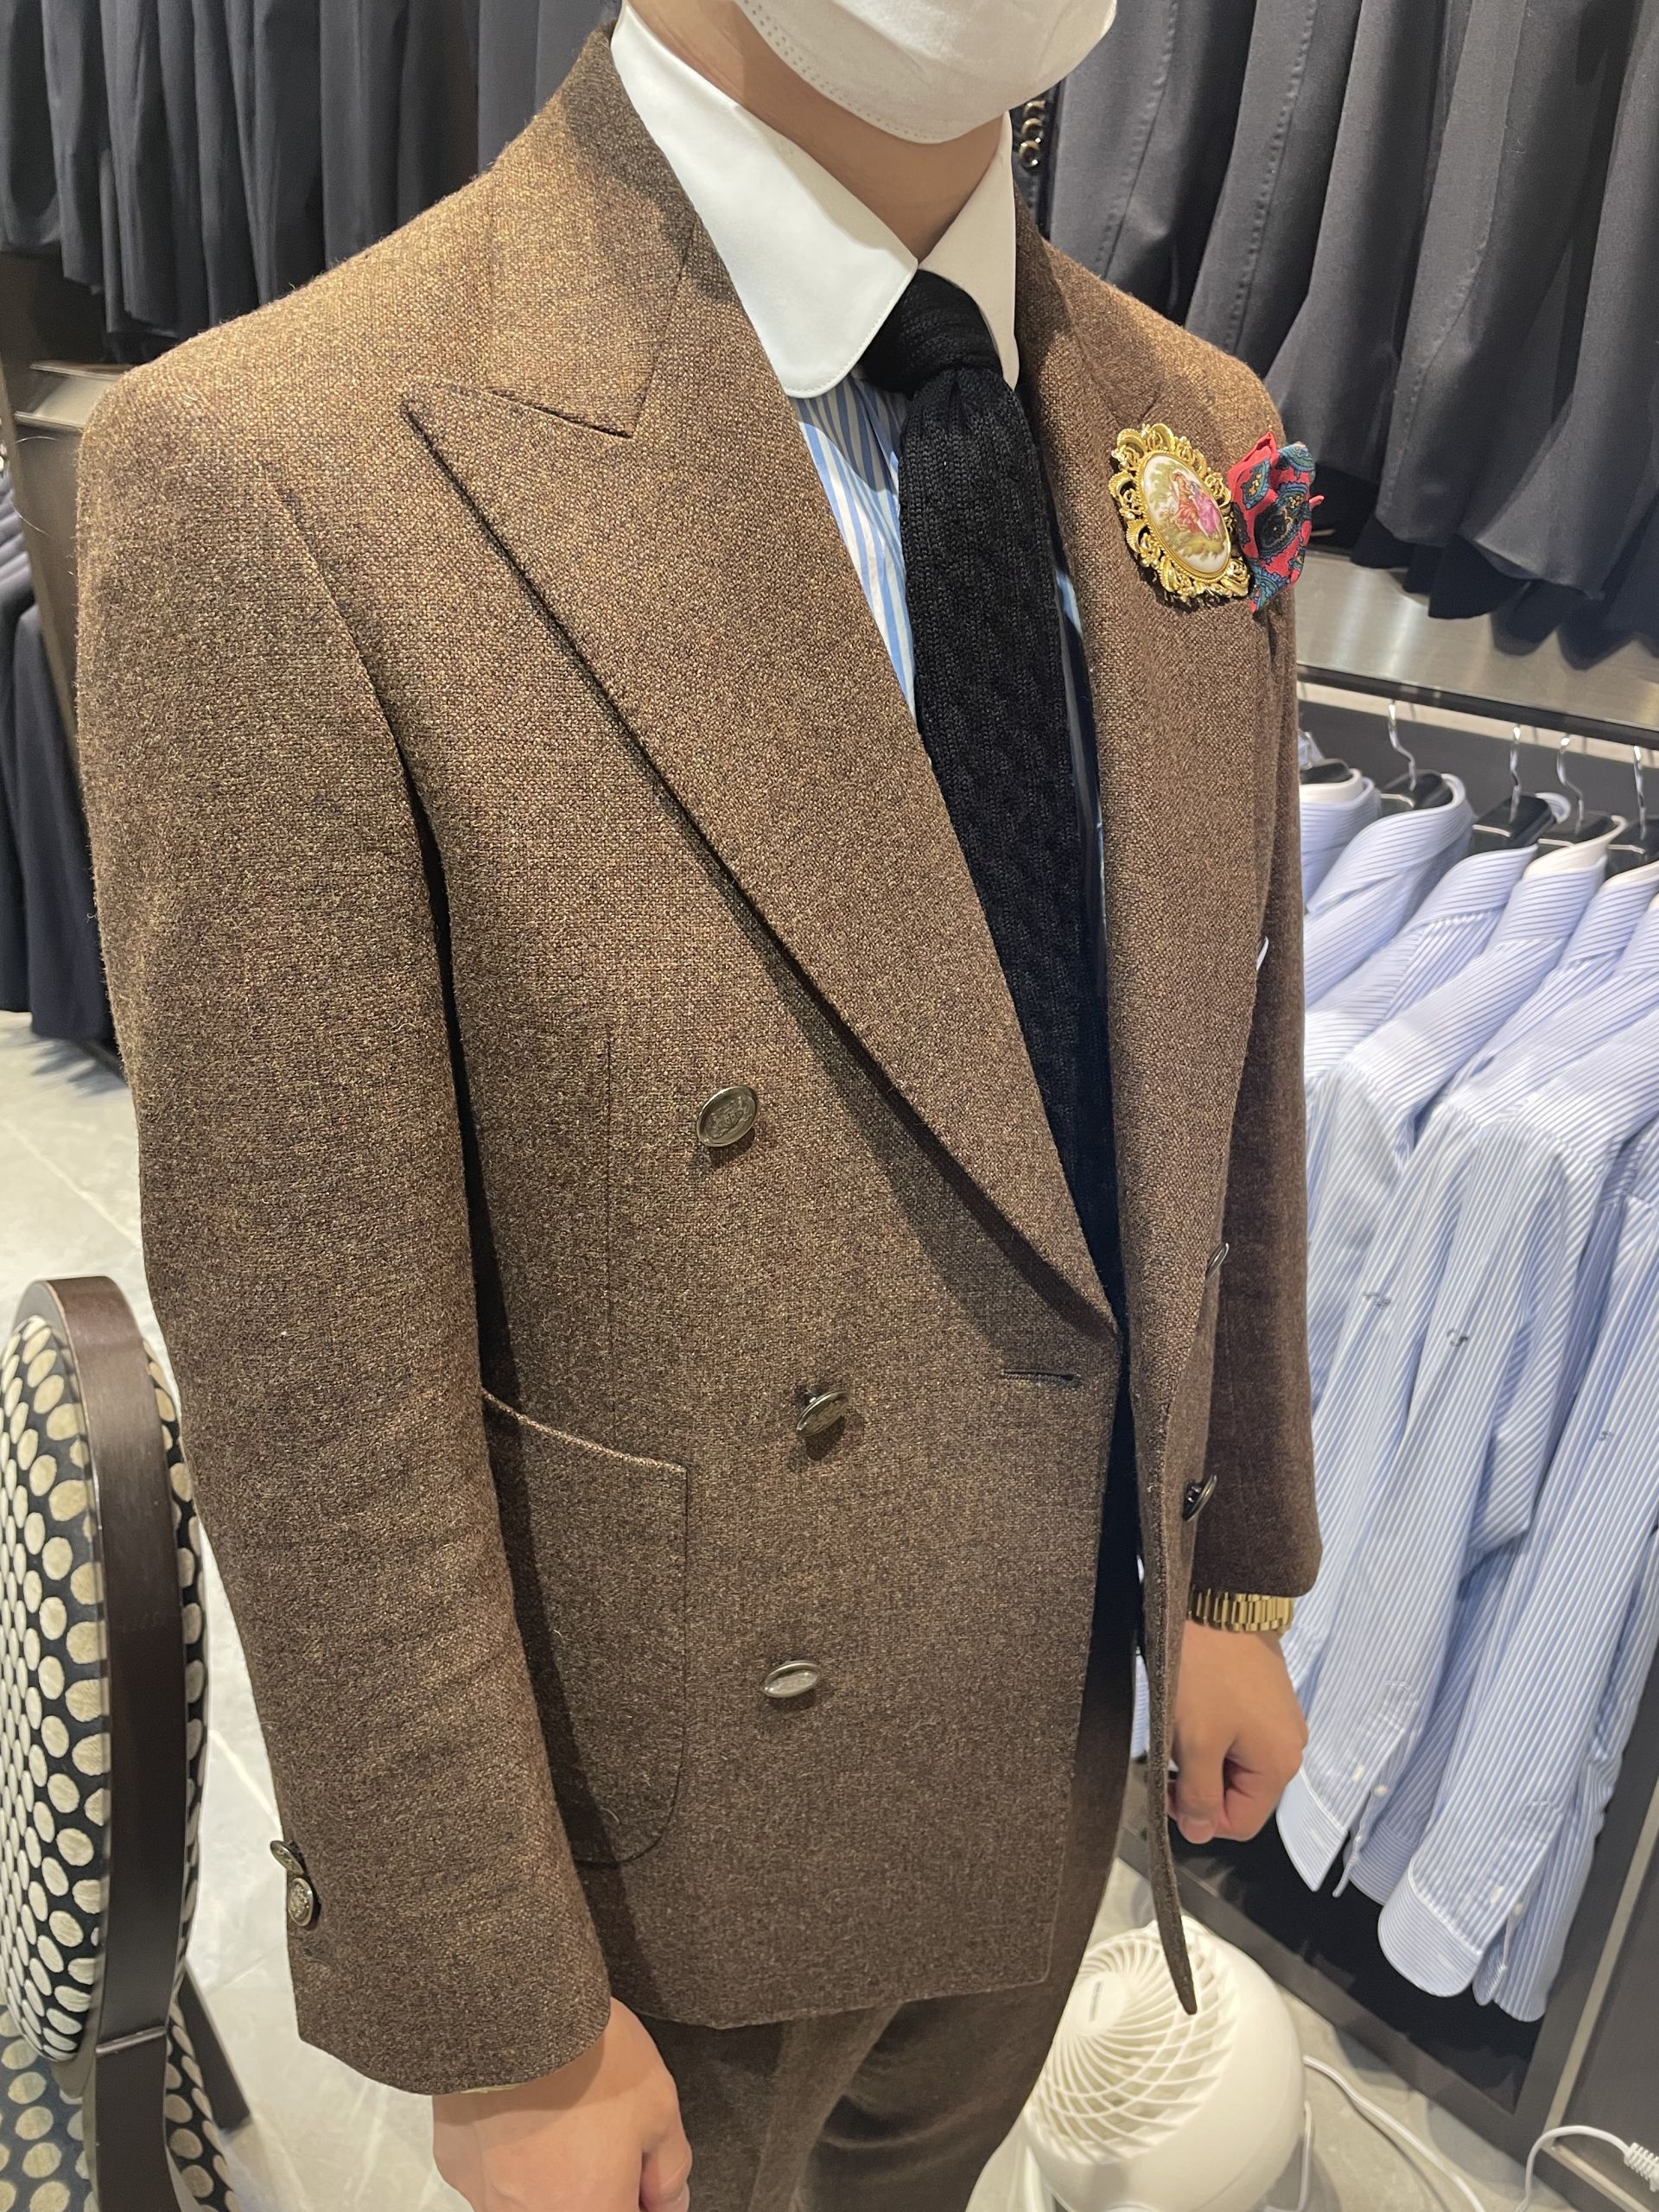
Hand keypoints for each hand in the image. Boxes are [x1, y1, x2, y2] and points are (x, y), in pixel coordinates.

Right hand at [432, 2000, 691, 2211]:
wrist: (515, 2010)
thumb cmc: (587, 2056)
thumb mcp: (660, 2108)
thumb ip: (669, 2170)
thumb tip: (664, 2202)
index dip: (638, 2198)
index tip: (641, 2179)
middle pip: (573, 2209)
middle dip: (593, 2185)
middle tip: (600, 2138)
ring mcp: (487, 2198)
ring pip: (530, 2201)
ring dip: (551, 2173)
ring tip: (561, 2112)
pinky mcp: (457, 2166)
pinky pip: (491, 2176)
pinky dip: (510, 2154)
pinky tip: (522, 2110)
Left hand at [1168, 1621, 1307, 1846]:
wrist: (1219, 1600)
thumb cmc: (1206, 1672)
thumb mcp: (1194, 1743)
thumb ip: (1198, 1796)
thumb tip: (1200, 1833)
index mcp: (1280, 1765)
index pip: (1239, 1823)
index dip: (1198, 1813)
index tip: (1168, 1782)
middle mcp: (1289, 1746)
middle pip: (1236, 1792)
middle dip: (1199, 1776)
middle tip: (1174, 1741)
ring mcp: (1280, 1719)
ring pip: (1231, 1760)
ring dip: (1201, 1749)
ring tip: (1184, 1715)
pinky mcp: (1266, 1696)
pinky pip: (1235, 1732)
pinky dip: (1209, 1726)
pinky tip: (1195, 1700)